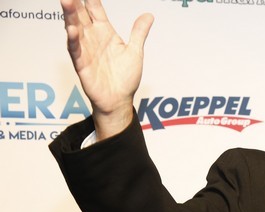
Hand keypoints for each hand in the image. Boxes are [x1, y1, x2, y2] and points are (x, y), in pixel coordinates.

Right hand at [60, 0, 153, 138]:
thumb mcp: (135, 51)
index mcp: (105, 32)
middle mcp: (92, 38)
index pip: (95, 10)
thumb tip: (149, 15)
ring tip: (67, 1)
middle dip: (75, 3)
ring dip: (70, 16)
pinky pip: (75, 50)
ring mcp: (85, 50)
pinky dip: (73, 40)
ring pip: (74, 28)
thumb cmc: (125, 77)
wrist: (119, 100)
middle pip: (81, 15)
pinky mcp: (82, 64)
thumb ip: (139, 32)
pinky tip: (72, 30)